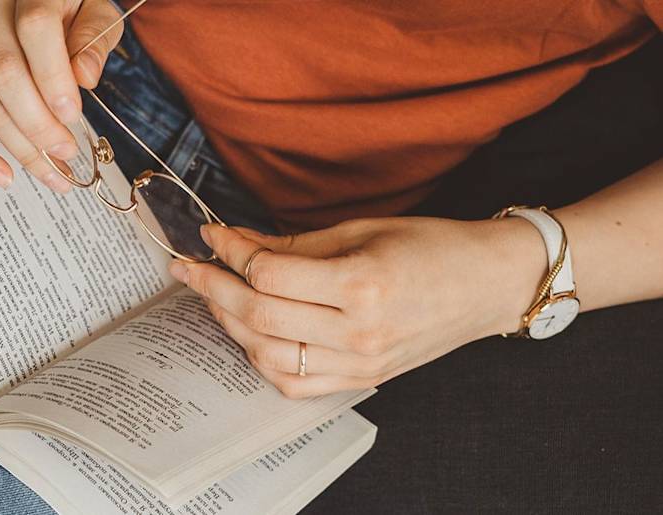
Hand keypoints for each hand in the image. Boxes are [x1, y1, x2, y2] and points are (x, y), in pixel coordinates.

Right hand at [0, 0, 121, 190]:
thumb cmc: (72, 2)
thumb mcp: (97, 9)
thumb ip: (94, 37)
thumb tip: (84, 77)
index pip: (34, 31)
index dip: (53, 79)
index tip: (73, 116)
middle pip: (3, 74)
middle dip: (38, 124)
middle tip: (67, 152)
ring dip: (17, 146)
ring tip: (51, 172)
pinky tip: (2, 174)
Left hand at [168, 218, 545, 397]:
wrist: (488, 284)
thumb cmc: (432, 247)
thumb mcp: (362, 230)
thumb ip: (294, 244)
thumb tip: (237, 242)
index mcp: (361, 285)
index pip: (269, 272)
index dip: (230, 251)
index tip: (210, 234)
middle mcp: (358, 332)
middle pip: (259, 316)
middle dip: (213, 287)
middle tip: (189, 266)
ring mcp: (360, 364)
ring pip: (268, 355)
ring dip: (230, 324)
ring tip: (214, 296)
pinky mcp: (362, 379)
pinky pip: (294, 383)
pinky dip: (260, 360)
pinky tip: (248, 333)